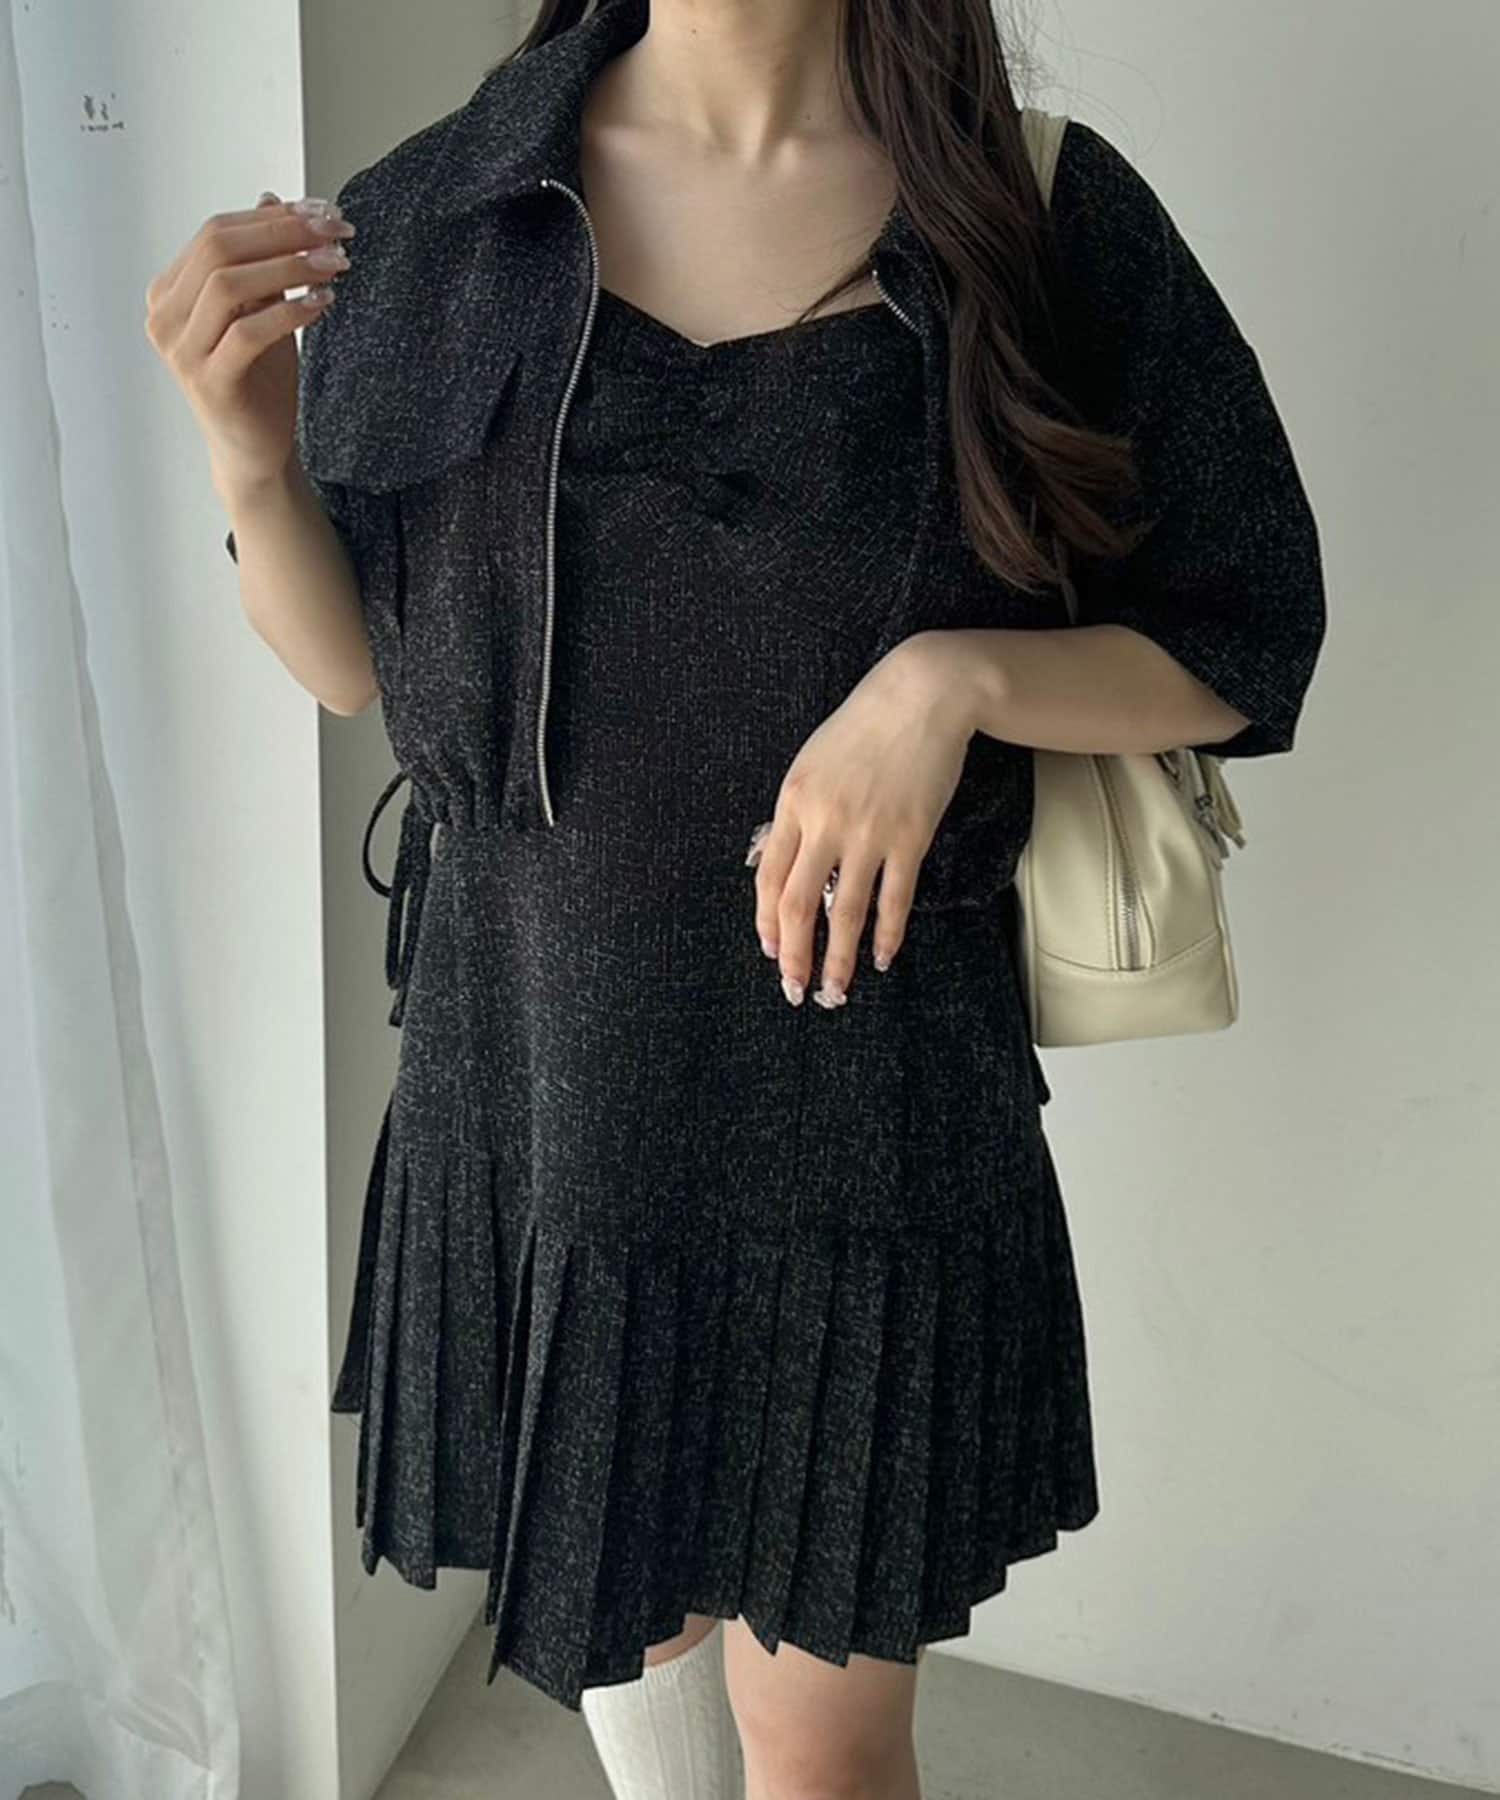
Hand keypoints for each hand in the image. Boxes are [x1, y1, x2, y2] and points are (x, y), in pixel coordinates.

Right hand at [143, 191, 356, 504]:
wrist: (254, 451)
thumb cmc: (258, 381)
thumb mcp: (262, 310)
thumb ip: (261, 261)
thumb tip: (273, 198)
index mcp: (171, 292)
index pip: (216, 232)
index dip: (272, 217)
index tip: (324, 212)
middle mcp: (165, 317)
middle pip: (219, 248)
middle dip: (284, 233)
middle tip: (336, 232)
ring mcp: (181, 350)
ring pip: (229, 284)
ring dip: (289, 267)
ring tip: (336, 265)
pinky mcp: (208, 381)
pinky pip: (247, 331)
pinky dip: (289, 311)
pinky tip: (323, 303)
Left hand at [745, 633, 977, 1006]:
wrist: (922, 696)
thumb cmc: (864, 728)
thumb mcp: (812, 763)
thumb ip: (797, 814)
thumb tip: (783, 865)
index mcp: (793, 802)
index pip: (768, 879)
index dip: (766, 924)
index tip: (771, 952)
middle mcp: (824, 822)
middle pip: (799, 906)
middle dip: (794, 957)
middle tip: (795, 991)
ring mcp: (868, 832)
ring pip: (847, 913)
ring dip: (840, 960)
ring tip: (836, 991)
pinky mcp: (910, 837)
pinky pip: (895, 900)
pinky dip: (888, 936)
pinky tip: (883, 958)